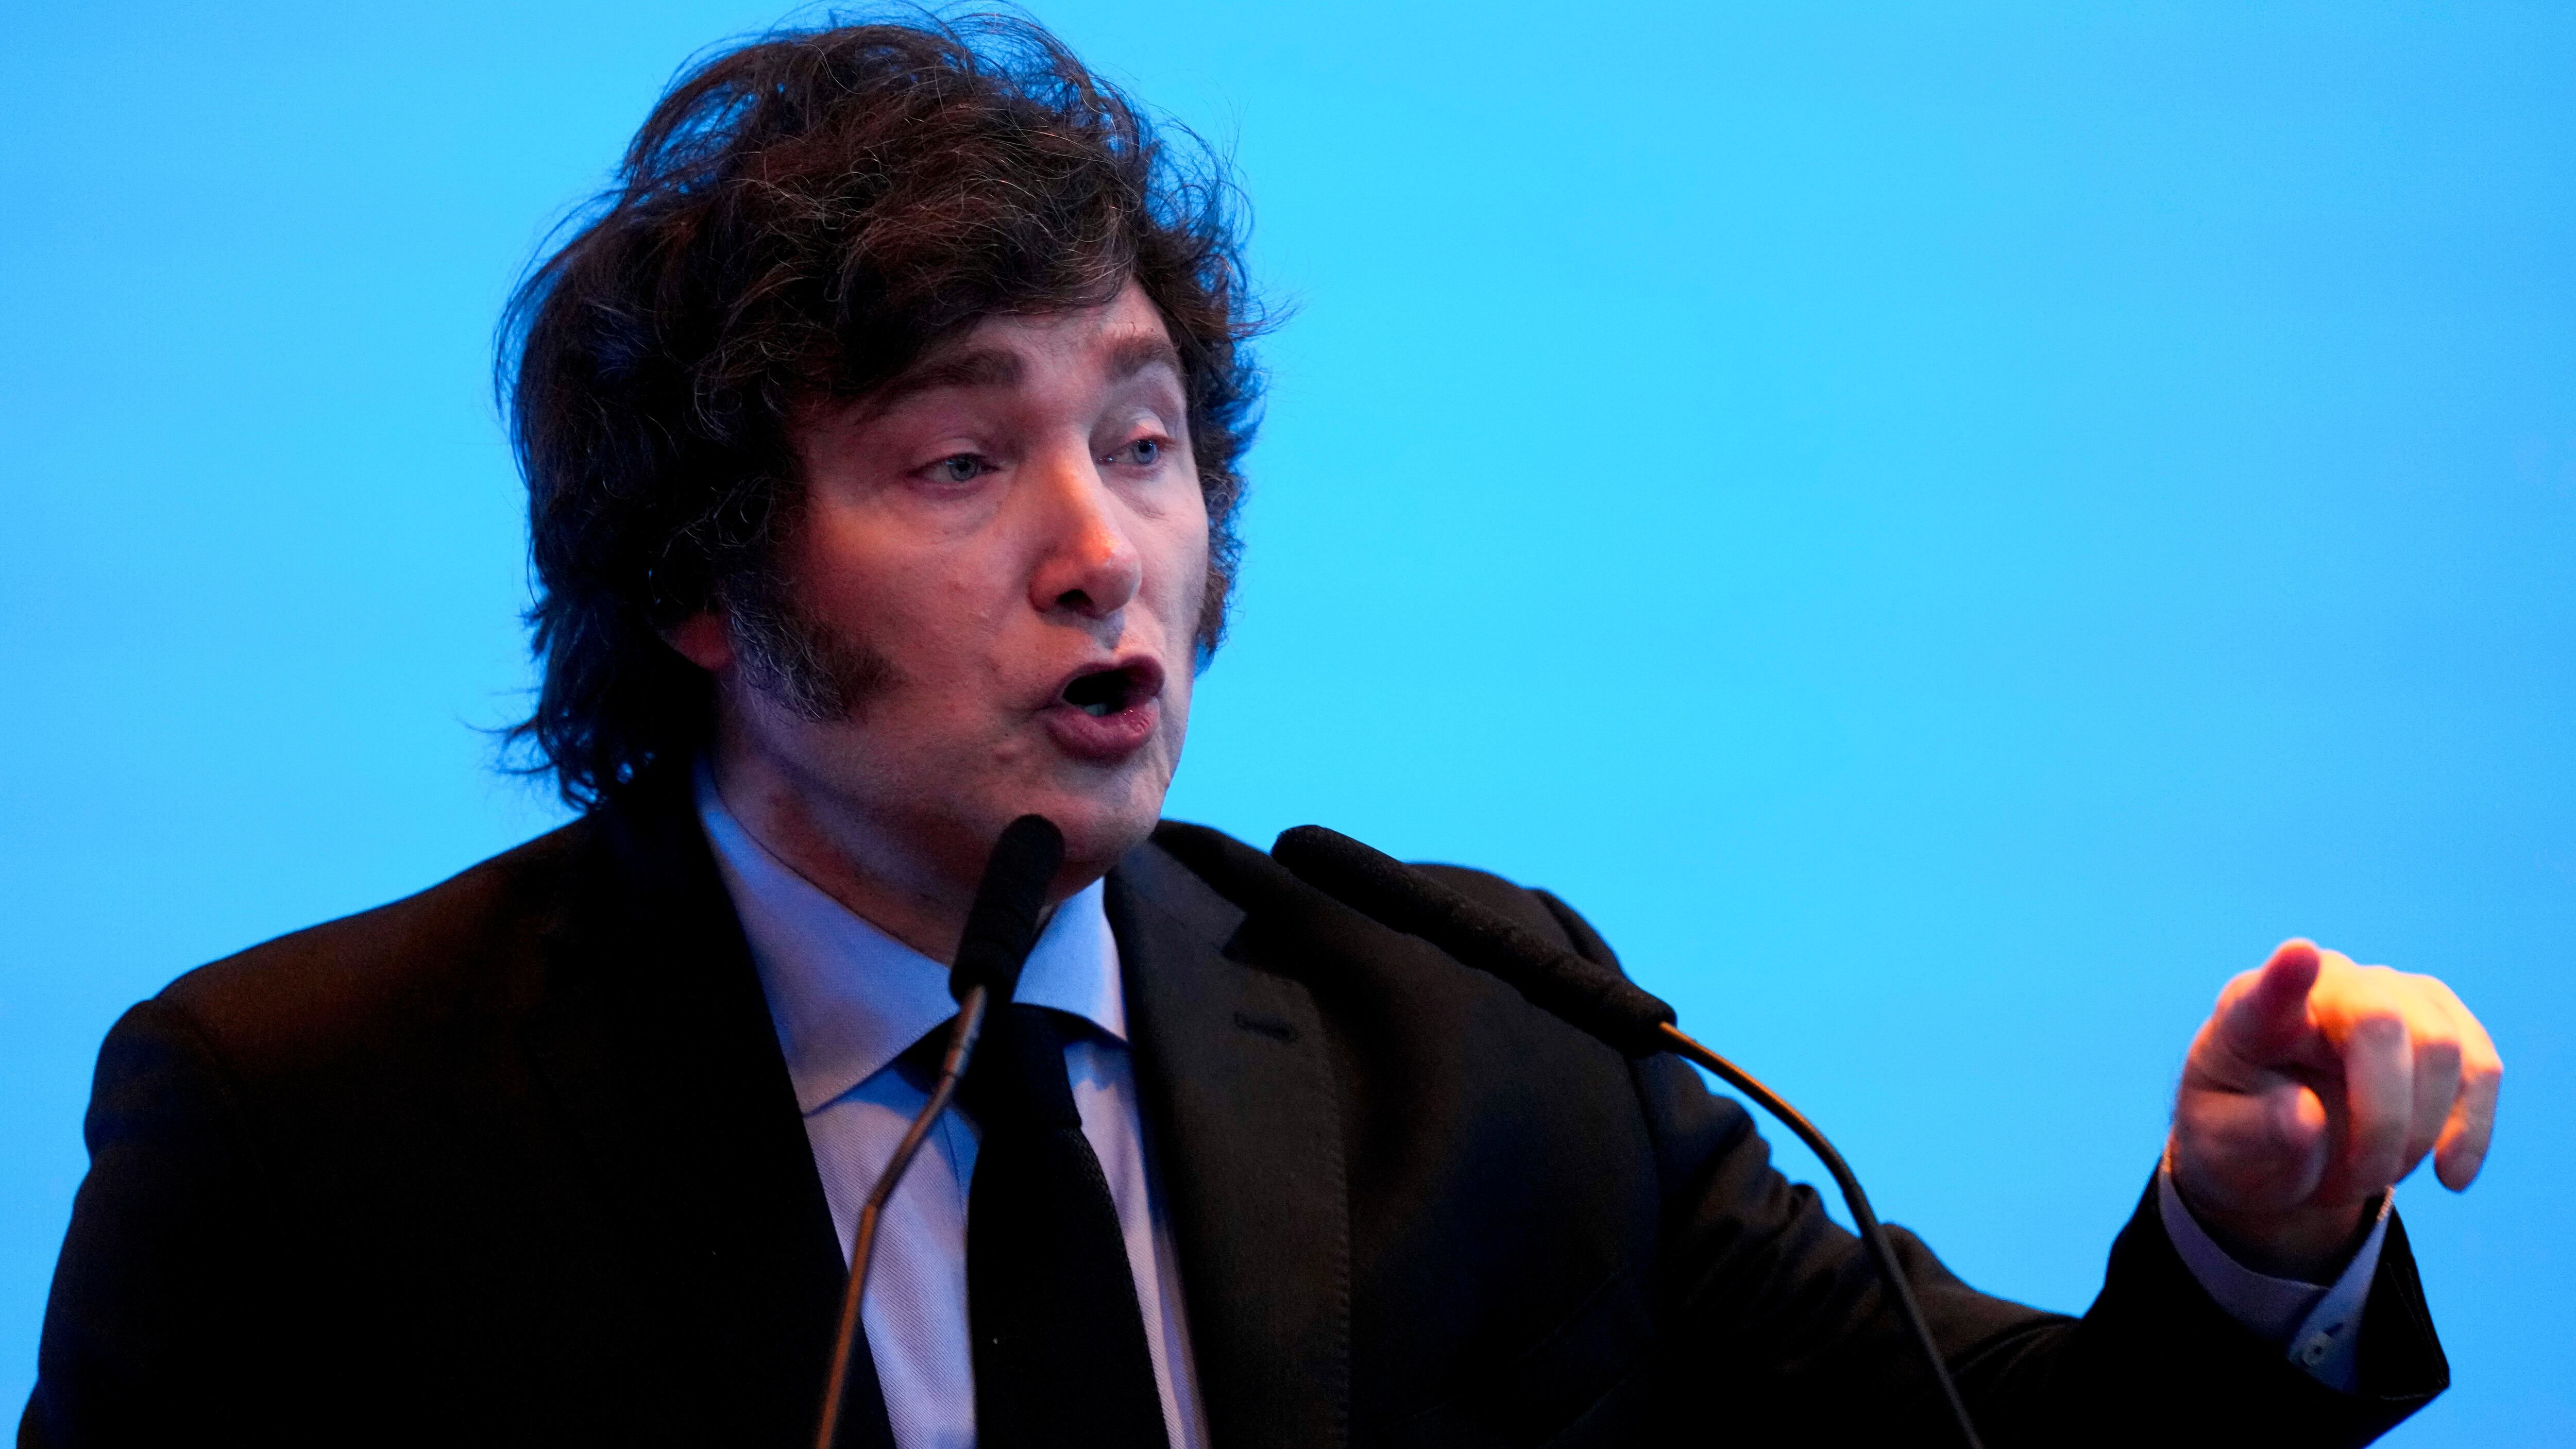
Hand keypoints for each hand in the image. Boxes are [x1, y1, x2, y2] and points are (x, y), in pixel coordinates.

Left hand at [2166, 940, 2500, 1279]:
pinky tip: (2449, 1175)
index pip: (2268, 991)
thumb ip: (2252, 1132)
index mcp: (2250, 1013)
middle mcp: (2325, 984)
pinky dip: (2470, 1130)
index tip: (2297, 956)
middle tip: (2349, 1189)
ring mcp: (2391, 993)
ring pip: (2441, 1049)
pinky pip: (2480, 1068)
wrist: (2280, 1142)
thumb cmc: (2241, 1134)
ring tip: (2370, 1178)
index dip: (2285, 977)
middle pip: (2380, 1025)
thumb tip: (2306, 1117)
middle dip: (2383, 1122)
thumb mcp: (2222, 1148)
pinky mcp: (2444, 1020)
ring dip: (2418, 1135)